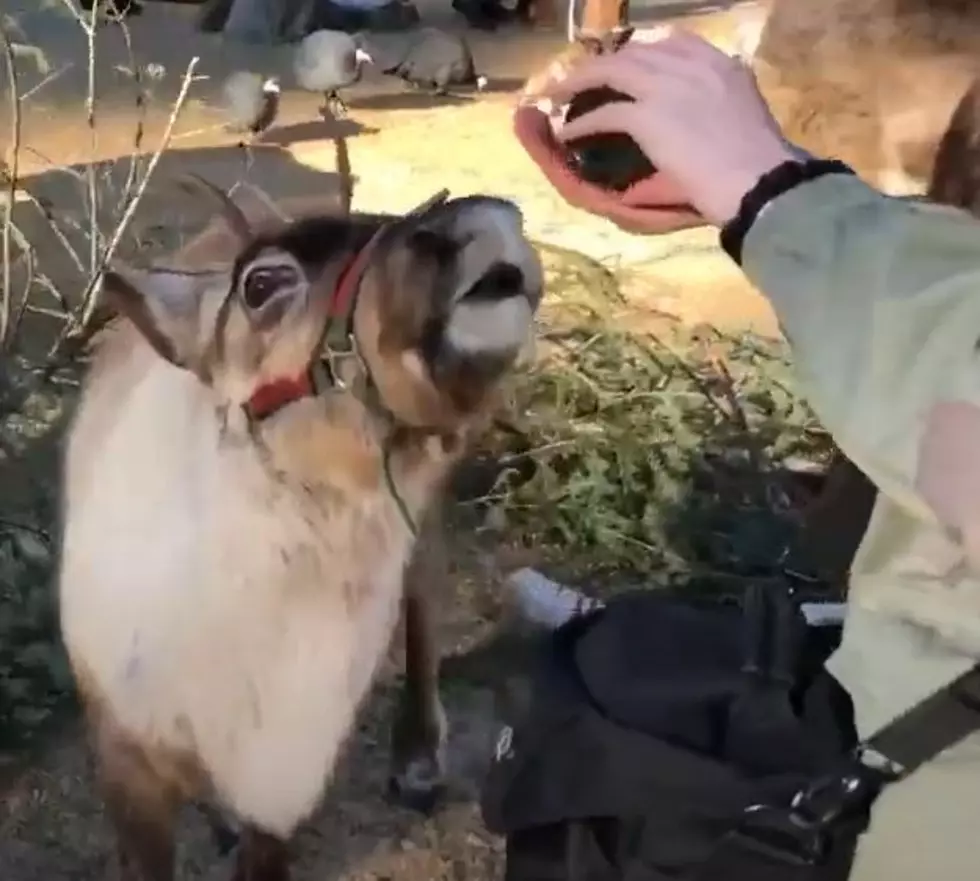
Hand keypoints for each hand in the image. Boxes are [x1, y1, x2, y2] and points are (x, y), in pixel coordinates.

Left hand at [516, 27, 797, 229]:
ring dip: (580, 83)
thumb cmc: (760, 164)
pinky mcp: (648, 115)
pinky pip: (604, 113)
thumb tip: (714, 114)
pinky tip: (566, 134)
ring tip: (559, 97)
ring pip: (611, 71)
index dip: (644, 54)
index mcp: (720, 64)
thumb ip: (724, 102)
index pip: (674, 42)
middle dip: (604, 65)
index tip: (627, 65)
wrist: (760, 181)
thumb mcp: (747, 115)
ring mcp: (668, 86)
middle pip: (635, 53)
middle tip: (583, 80)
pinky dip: (582, 123)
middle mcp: (691, 65)